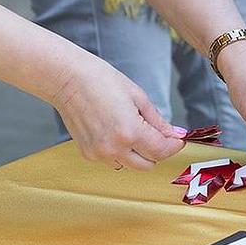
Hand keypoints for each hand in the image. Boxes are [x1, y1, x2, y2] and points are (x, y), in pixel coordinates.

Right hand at [52, 56, 185, 169]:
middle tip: (159, 135)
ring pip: (130, 165)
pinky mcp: (87, 154)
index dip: (173, 145)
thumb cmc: (102, 81)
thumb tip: (174, 134)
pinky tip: (117, 132)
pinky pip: (113, 160)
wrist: (68, 80)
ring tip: (135, 130)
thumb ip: (158, 121)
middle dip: (158, 151)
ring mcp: (98, 153)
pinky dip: (121, 152)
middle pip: (148, 164)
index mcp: (130, 132)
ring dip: (139, 154)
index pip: (161, 151)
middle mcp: (114, 148)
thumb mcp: (138, 97)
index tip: (178, 139)